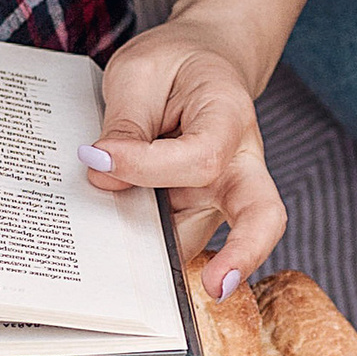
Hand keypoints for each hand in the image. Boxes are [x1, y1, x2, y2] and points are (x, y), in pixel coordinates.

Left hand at [85, 17, 284, 287]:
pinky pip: (173, 241)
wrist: (200, 65)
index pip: (201, 157)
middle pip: (260, 216)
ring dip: (154, 252)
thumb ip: (126, 123)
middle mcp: (239, 165)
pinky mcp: (197, 215)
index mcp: (230, 117)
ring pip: (197, 239)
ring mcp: (220, 197)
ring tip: (102, 249)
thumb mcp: (140, 73)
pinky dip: (143, 249)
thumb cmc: (173, 65)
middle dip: (243, 254)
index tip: (96, 157)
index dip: (146, 165)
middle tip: (216, 290)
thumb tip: (104, 176)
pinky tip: (107, 246)